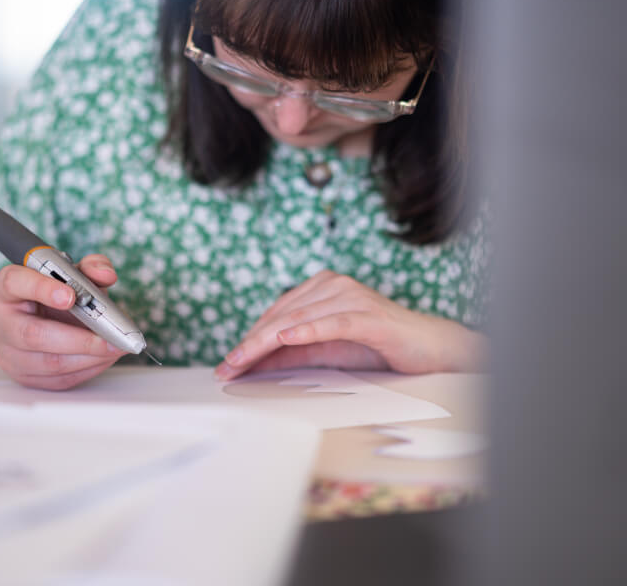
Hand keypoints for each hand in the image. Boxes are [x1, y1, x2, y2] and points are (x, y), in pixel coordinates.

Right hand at [0, 254, 125, 389]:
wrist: (41, 315)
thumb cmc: (54, 293)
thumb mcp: (72, 273)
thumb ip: (90, 268)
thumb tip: (105, 275)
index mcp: (8, 287)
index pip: (15, 283)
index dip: (42, 289)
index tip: (70, 296)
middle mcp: (1, 320)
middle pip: (33, 334)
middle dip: (78, 338)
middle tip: (109, 336)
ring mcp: (8, 352)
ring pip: (49, 363)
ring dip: (89, 357)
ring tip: (114, 348)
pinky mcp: (23, 376)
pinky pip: (58, 380)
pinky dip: (88, 370)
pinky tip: (104, 358)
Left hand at [215, 270, 486, 379]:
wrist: (427, 348)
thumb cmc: (377, 347)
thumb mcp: (325, 351)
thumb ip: (292, 352)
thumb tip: (253, 361)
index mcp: (321, 288)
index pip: (275, 314)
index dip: (249, 339)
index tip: (226, 364)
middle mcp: (332, 285)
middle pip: (281, 316)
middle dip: (250, 344)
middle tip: (226, 368)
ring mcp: (350, 296)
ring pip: (299, 319)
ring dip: (266, 341)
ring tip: (242, 360)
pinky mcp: (368, 315)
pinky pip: (332, 322)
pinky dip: (307, 331)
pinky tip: (285, 340)